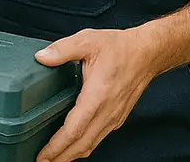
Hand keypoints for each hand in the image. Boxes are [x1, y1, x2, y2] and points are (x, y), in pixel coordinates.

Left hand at [33, 27, 164, 161]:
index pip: (74, 129)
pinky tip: (73, 145)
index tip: (43, 154)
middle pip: (82, 144)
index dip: (57, 145)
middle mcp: (107, 111)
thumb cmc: (121, 48)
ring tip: (53, 160)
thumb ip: (62, 50)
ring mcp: (113, 116)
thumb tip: (41, 57)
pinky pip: (98, 137)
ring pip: (91, 144)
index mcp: (97, 95)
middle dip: (61, 157)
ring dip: (72, 155)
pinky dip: (83, 146)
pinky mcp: (117, 117)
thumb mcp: (88, 40)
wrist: (148, 53)